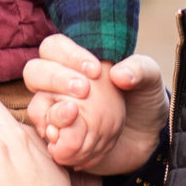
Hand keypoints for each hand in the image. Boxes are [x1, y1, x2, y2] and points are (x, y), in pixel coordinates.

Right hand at [23, 36, 167, 175]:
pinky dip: (54, 135)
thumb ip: (140, 70)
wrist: (146, 139)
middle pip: (35, 72)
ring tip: (73, 114)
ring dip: (51, 111)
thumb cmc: (143, 101)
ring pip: (36, 105)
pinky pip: (45, 135)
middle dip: (55, 78)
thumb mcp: (150, 81)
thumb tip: (119, 74)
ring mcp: (55, 111)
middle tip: (83, 90)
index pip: (55, 47)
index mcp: (77, 61)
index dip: (69, 55)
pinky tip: (68, 137)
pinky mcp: (58, 137)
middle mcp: (59, 84)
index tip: (95, 71)